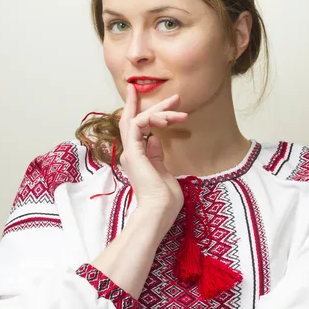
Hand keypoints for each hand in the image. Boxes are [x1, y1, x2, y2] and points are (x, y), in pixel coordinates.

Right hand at [119, 83, 187, 222]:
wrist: (159, 211)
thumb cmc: (165, 199)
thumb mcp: (163, 172)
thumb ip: (157, 156)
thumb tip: (154, 140)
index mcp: (137, 158)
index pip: (136, 129)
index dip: (142, 110)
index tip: (152, 98)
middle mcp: (130, 153)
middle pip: (136, 120)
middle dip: (155, 105)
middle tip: (176, 97)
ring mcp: (130, 152)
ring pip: (137, 119)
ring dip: (159, 110)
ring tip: (178, 107)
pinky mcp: (133, 152)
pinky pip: (138, 124)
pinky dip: (151, 117)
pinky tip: (167, 118)